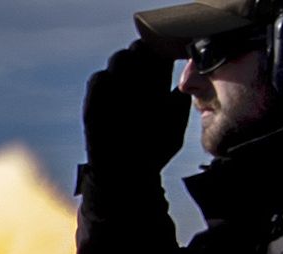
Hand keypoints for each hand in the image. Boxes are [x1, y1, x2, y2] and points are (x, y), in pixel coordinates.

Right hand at [82, 39, 190, 175]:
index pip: (159, 53)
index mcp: (156, 86)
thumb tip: (188, 77)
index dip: (165, 50)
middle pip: (138, 48)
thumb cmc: (154, 152)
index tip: (172, 57)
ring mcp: (113, 91)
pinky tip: (116, 93)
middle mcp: (134, 84)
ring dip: (127, 64)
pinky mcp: (94, 103)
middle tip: (153, 67)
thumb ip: (179, 102)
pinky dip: (107, 81)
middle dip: (146, 53)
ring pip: (119, 58)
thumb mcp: (174, 125)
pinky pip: (98, 79)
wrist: (127, 175)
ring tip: (136, 82)